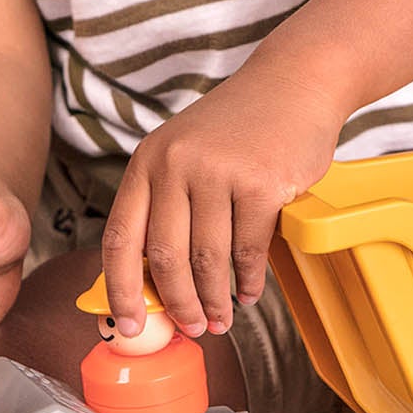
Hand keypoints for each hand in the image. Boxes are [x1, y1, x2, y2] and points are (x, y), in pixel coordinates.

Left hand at [101, 67, 343, 339]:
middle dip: (178, 304)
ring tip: (220, 320)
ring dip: (214, 301)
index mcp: (147, 161)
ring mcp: (218, 173)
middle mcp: (175, 164)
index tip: (127, 326)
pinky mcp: (262, 184)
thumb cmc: (236, 129)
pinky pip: (249, 251)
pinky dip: (247, 282)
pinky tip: (247, 293)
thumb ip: (166, 205)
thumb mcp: (184, 153)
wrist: (292, 83)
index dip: (120, 289)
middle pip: (165, 258)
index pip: (120, 237)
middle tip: (190, 328)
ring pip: (208, 261)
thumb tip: (154, 283)